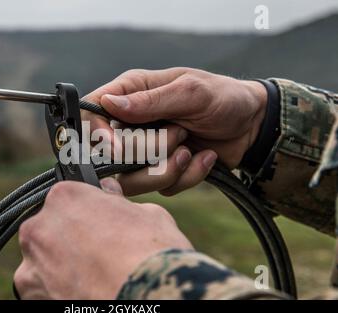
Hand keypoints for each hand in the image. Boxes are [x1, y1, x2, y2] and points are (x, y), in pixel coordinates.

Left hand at [14, 178, 191, 299]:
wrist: (148, 295)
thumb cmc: (151, 251)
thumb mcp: (145, 213)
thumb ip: (117, 201)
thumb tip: (111, 193)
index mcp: (65, 197)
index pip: (68, 198)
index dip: (85, 211)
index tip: (98, 223)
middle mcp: (40, 226)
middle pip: (50, 227)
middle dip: (69, 238)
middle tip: (97, 252)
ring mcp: (32, 263)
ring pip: (43, 259)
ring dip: (60, 264)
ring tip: (92, 276)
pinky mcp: (32, 294)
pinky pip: (41, 286)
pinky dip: (56, 288)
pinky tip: (83, 291)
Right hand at [83, 67, 266, 195]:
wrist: (252, 127)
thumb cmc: (224, 98)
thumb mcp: (191, 92)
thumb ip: (151, 101)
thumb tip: (110, 104)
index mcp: (131, 94)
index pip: (92, 114)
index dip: (99, 136)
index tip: (120, 148)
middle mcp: (132, 124)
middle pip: (111, 155)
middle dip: (150, 150)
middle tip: (180, 133)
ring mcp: (145, 151)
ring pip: (133, 180)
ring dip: (167, 168)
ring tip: (191, 150)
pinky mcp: (161, 171)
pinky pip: (161, 188)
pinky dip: (187, 177)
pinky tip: (204, 158)